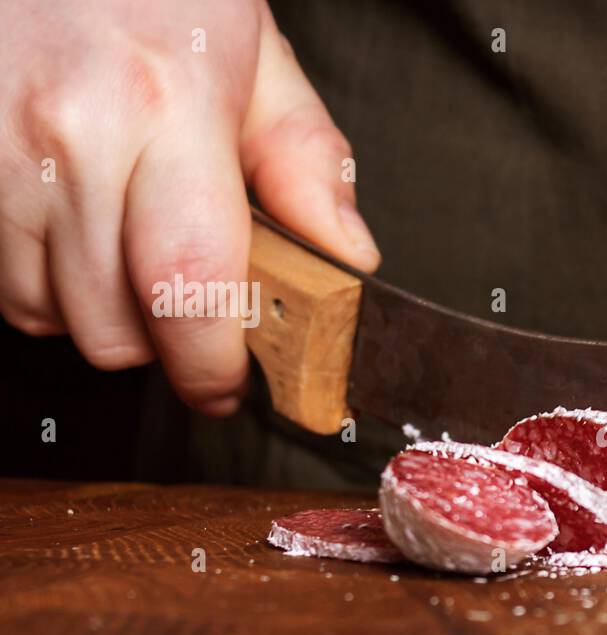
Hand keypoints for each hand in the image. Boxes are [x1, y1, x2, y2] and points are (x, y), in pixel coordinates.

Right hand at [0, 0, 379, 414]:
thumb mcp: (255, 54)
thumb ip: (308, 160)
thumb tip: (348, 256)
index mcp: (169, 106)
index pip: (190, 283)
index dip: (211, 363)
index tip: (230, 384)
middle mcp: (74, 134)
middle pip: (113, 328)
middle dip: (165, 347)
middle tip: (193, 314)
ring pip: (49, 316)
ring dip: (103, 317)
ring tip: (135, 262)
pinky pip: (0, 282)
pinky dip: (45, 287)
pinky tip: (80, 240)